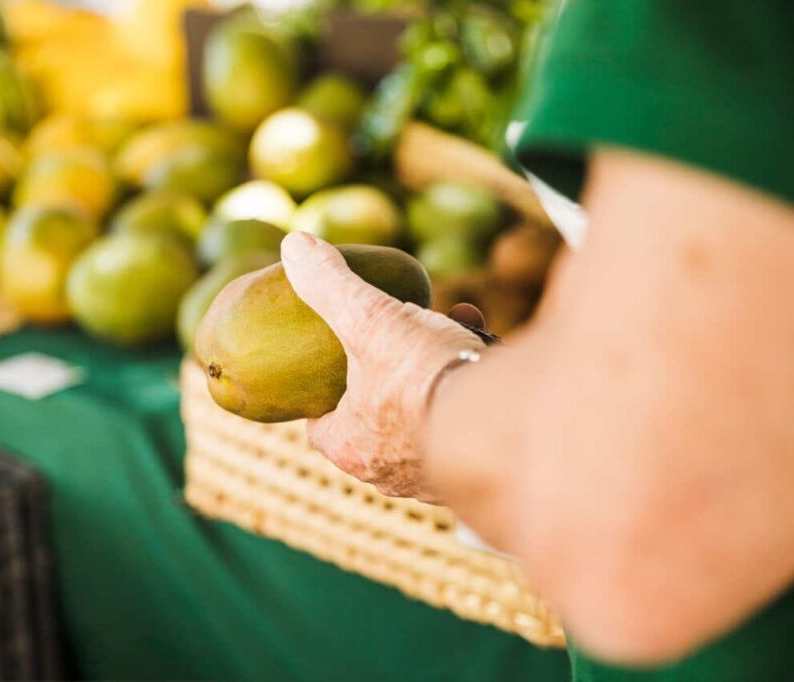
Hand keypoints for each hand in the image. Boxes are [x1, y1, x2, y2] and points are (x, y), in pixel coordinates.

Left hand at [280, 232, 484, 498]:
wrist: (506, 420)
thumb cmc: (423, 375)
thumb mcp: (368, 317)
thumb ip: (330, 284)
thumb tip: (294, 245)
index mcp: (351, 447)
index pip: (321, 424)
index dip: (325, 391)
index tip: (334, 356)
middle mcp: (390, 474)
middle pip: (377, 416)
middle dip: (390, 370)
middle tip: (402, 334)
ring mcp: (436, 479)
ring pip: (426, 416)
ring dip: (435, 372)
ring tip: (452, 326)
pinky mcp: (480, 470)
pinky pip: (466, 421)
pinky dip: (469, 385)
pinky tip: (484, 347)